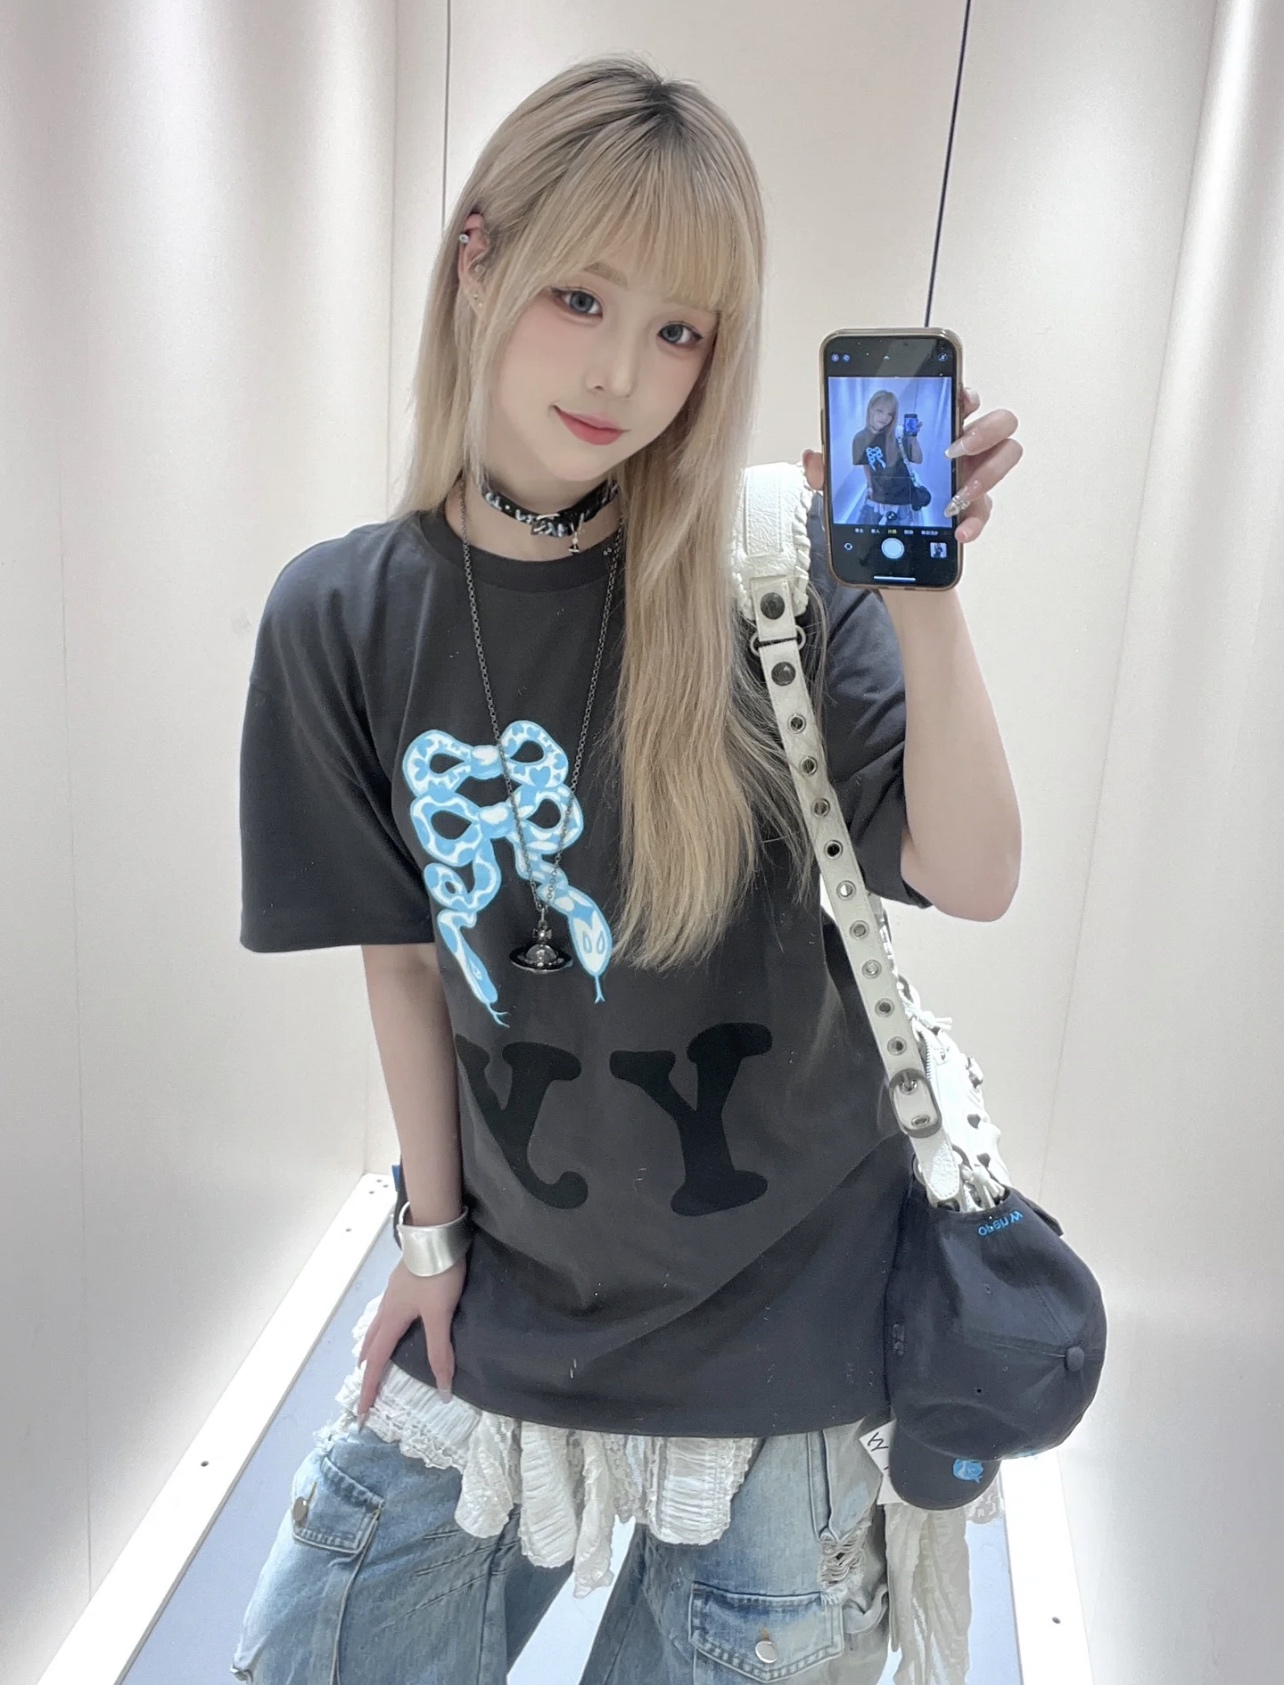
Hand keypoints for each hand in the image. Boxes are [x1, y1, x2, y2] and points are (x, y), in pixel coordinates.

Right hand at [356, 1256, 465, 1420]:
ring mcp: (393, 1293)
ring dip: (372, 1347)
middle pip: (370, 1344)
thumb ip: (440, 1350)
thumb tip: (443, 1389)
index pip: (377, 1362)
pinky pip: (386, 1314)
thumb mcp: (440, 1315)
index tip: (362, 1414)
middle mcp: (387, 1308)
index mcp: (392, 1319)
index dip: (370, 1389)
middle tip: (366, 1386)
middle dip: (367, 1368)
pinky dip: (383, 1328)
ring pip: (376, 1327)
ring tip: (372, 1358)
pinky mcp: (402, 1282)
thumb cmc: (437, 1275)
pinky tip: (394, 1322)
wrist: (436, 1235)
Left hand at [802, 386, 1021, 543]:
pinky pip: (986, 510)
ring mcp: (972, 478)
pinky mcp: (974, 511)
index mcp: (934, 432)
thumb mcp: (844, 487)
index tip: (958, 397)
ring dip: (987, 472)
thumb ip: (827, 470)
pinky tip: (959, 532)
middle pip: (999, 422)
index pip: (960, 399)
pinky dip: (975, 521)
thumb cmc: (877, 508)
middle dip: (985, 430)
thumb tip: (812, 456)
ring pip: (1006, 457)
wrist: (888, 556)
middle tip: (956, 450)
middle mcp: (961, 451)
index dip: (965, 392)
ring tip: (957, 495)